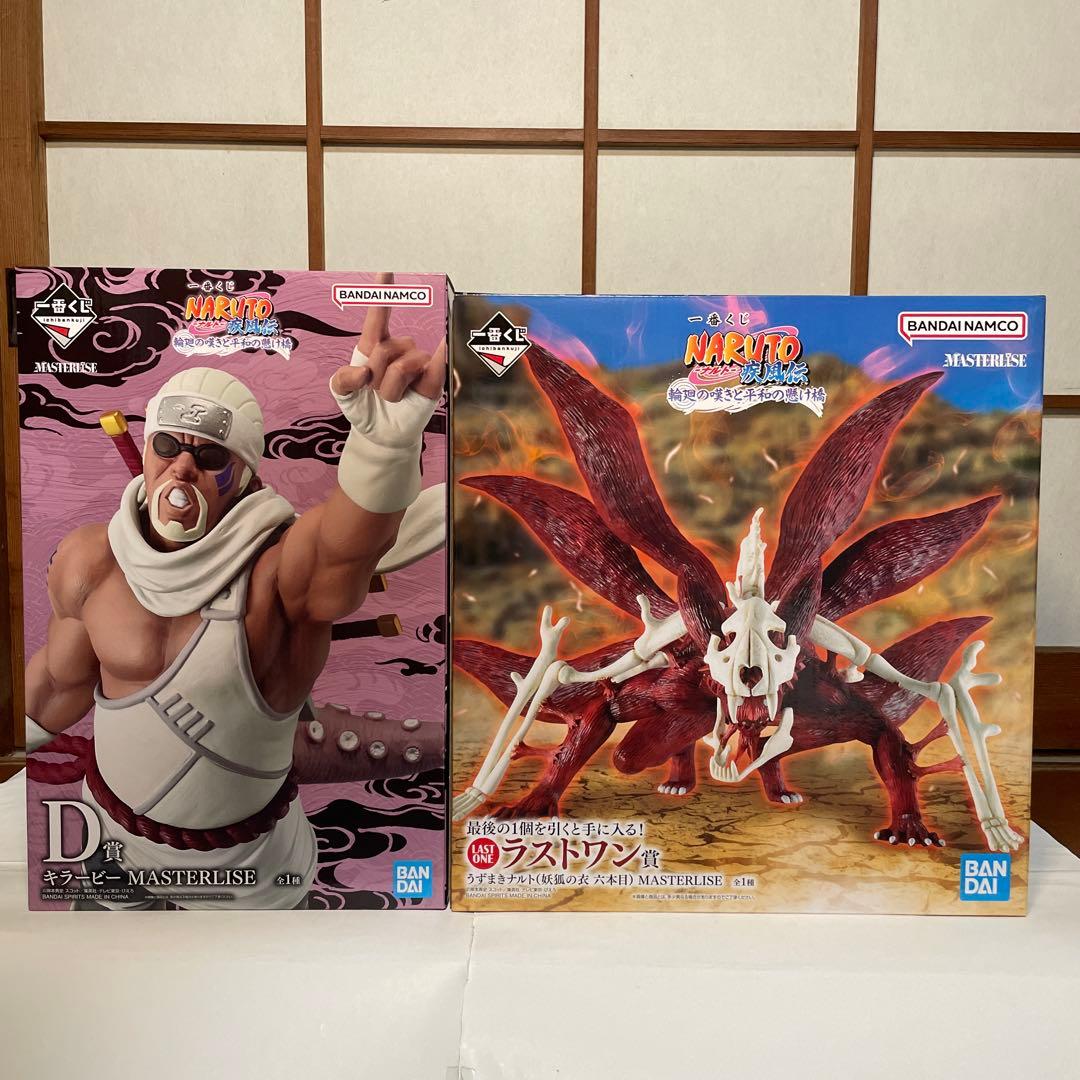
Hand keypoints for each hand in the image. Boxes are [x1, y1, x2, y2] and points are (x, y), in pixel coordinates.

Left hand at [330, 271, 445, 402]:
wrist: (380, 435)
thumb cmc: (363, 408)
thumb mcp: (342, 393)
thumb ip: (343, 379)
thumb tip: (365, 373)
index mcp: (374, 346)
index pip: (378, 318)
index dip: (382, 295)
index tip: (385, 272)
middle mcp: (398, 350)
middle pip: (384, 349)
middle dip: (375, 376)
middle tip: (376, 393)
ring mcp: (417, 364)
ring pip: (403, 365)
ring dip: (391, 389)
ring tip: (392, 399)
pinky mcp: (433, 381)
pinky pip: (436, 365)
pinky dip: (442, 354)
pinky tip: (448, 341)